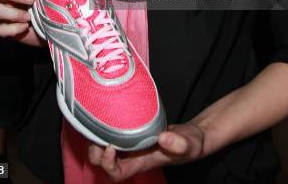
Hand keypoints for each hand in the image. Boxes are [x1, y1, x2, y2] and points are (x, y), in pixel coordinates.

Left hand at [88, 122, 204, 181]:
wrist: (191, 136)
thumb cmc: (190, 144)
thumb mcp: (189, 144)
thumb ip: (179, 143)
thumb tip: (162, 138)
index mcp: (142, 163)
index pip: (117, 173)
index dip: (108, 164)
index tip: (111, 146)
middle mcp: (132, 156)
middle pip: (104, 162)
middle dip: (96, 151)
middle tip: (97, 133)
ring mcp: (131, 144)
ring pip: (105, 148)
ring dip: (98, 138)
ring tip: (99, 123)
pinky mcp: (133, 132)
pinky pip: (113, 133)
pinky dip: (106, 127)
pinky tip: (107, 114)